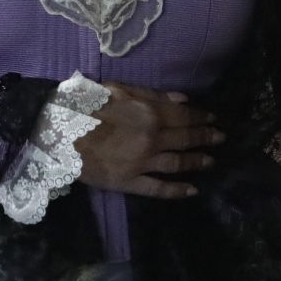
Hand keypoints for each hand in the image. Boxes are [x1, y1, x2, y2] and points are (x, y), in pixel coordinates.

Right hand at [76, 82, 223, 199]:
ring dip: (197, 162)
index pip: (185, 117)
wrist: (59, 132)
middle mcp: (152, 138)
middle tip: (220, 139)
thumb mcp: (120, 89)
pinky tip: (192, 191)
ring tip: (211, 161)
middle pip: (186, 140)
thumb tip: (184, 100)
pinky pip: (159, 189)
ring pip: (178, 164)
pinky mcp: (129, 182)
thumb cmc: (87, 105)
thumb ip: (153, 94)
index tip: (214, 119)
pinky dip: (177, 191)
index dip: (202, 118)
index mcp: (150, 113)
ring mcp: (142, 163)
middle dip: (206, 138)